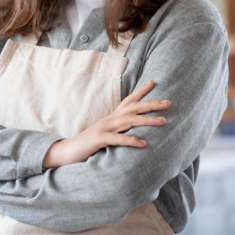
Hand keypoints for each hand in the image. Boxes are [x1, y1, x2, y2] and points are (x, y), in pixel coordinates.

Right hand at [42, 80, 168, 167]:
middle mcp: (109, 119)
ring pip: (129, 121)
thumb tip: (132, 129)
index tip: (153, 82)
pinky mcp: (99, 140)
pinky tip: (144, 144)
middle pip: (133, 108)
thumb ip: (118, 130)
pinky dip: (132, 141)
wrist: (66, 151)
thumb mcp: (105, 134)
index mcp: (111, 117)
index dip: (140, 91)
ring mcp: (104, 128)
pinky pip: (118, 139)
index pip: (128, 101)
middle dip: (151, 104)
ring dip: (147, 120)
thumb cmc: (88, 144)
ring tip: (163, 121)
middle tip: (168, 102)